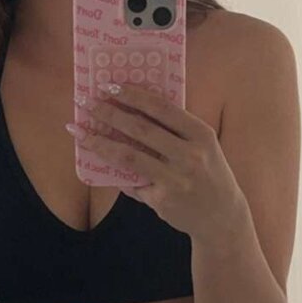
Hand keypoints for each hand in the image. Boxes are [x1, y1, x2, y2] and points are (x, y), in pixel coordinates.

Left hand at [69, 82, 244, 240]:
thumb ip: (174, 131)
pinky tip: (99, 164)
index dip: (133, 95)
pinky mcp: (162, 200)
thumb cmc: (207, 173)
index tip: (109, 85)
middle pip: (141, 129)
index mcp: (200, 134)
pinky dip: (115, 173)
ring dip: (100, 142)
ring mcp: (176, 179)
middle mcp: (190, 155)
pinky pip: (132, 182)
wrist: (222, 216)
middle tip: (87, 104)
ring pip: (129, 156)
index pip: (162, 107)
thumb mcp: (202, 146)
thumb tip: (130, 110)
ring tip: (79, 132)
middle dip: (110, 114)